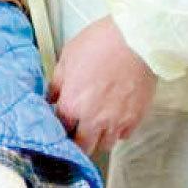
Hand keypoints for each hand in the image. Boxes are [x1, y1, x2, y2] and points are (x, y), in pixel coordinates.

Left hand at [49, 16, 156, 154]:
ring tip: (96, 125)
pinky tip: (114, 118)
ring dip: (98, 138)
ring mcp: (116, 121)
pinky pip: (124, 136)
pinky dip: (117, 131)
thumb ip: (58, 82)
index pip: (60, 128)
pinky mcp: (135, 118)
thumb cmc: (101, 43)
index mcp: (72, 104)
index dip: (59, 125)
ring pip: (104, 145)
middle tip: (77, 131)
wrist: (135, 41)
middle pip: (82, 146)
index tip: (61, 121)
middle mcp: (93, 119)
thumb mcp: (68, 56)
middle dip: (77, 141)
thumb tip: (51, 97)